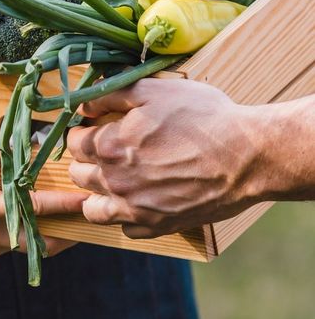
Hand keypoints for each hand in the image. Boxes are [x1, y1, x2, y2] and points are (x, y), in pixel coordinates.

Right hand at [0, 132, 86, 264]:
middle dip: (69, 230)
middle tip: (91, 213)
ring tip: (69, 213)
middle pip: (40, 241)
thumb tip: (24, 138)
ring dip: (48, 232)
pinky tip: (30, 215)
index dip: (65, 205)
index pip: (34, 209)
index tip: (90, 199)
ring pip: (26, 246)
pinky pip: (9, 247)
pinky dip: (25, 234)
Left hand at [68, 79, 274, 237]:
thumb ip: (111, 94)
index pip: (72, 143)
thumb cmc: (204, 117)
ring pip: (93, 209)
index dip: (83, 132)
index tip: (95, 129)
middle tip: (105, 152)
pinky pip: (125, 229)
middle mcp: (115, 181)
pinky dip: (127, 216)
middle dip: (86, 161)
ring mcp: (134, 208)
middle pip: (78, 175)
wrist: (247, 156)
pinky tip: (140, 200)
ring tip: (115, 180)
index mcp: (109, 146)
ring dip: (97, 193)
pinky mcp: (156, 226)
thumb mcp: (155, 89)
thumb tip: (82, 104)